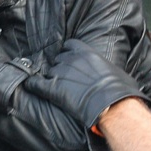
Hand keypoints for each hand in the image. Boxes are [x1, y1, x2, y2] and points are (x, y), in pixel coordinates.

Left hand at [22, 39, 148, 131]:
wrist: (111, 104)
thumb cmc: (119, 89)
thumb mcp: (116, 72)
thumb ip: (106, 68)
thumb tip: (111, 74)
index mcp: (85, 52)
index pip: (69, 45)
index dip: (68, 52)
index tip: (69, 58)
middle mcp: (70, 60)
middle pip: (58, 59)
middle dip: (60, 67)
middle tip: (65, 78)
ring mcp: (59, 73)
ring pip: (48, 71)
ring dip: (50, 77)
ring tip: (53, 85)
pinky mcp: (52, 89)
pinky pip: (35, 83)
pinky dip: (32, 84)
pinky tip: (31, 85)